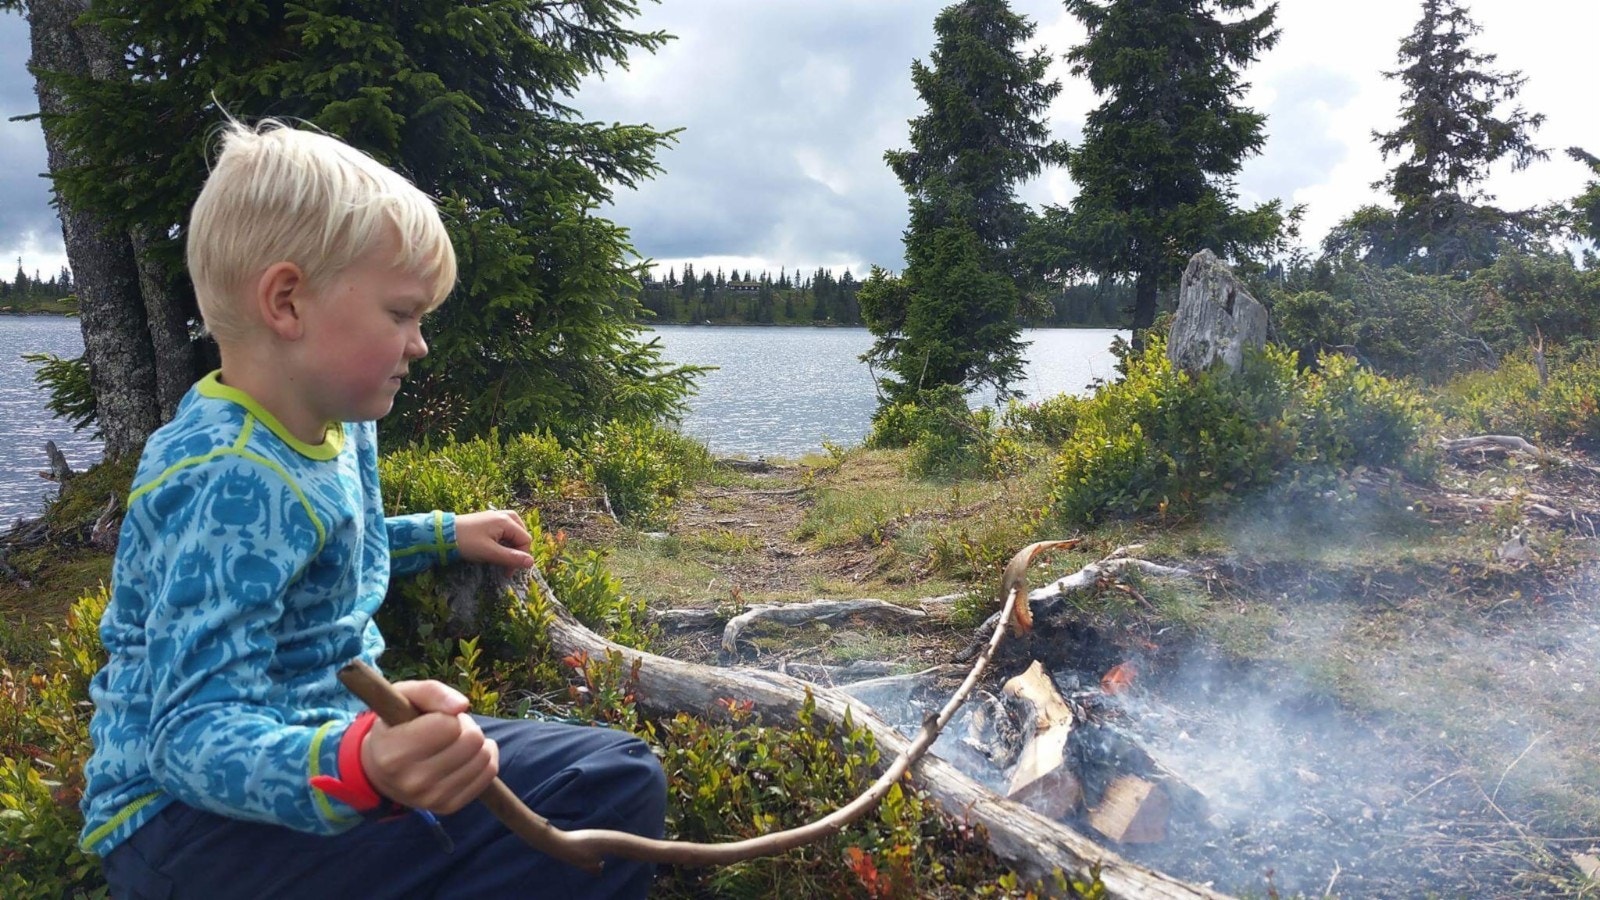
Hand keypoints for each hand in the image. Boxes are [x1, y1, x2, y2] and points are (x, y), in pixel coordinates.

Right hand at [360, 680, 498, 813]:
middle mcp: (411, 781)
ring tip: (453, 742)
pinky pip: (489, 773)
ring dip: (475, 742)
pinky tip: (467, 755)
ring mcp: (431, 799)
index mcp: (394, 753)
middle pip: (471, 740)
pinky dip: (485, 758)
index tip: (432, 718)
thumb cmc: (396, 726)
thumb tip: (462, 705)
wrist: (381, 771)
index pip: (447, 725)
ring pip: (483, 757)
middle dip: (464, 726)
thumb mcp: (404, 697)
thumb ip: (431, 692)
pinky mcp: (448, 806)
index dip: (446, 715)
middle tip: (446, 729)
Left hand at [455, 509, 535, 569]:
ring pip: (513, 530)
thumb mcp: (490, 553)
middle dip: (517, 550)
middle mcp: (503, 515)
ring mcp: (494, 516)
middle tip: (507, 564)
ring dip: (511, 545)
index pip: (525, 540)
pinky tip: (495, 548)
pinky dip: (504, 539)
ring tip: (503, 556)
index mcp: (506, 521)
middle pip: (521, 533)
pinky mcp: (487, 520)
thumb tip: (531, 562)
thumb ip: (511, 557)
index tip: (508, 572)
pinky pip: (504, 529)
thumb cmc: (467, 542)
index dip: (520, 557)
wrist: (442, 534)